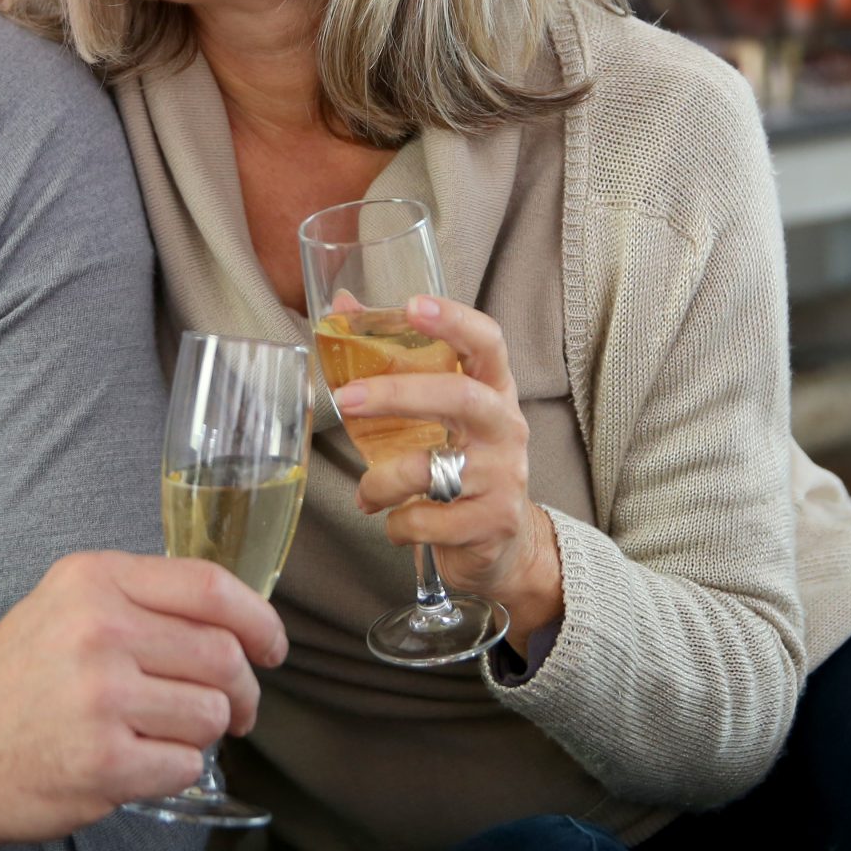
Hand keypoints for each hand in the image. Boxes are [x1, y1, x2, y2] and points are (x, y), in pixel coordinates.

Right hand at [0, 551, 285, 845]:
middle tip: (234, 711)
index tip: (273, 646)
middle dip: (242, 692)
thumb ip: (142, 602)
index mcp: (94, 580)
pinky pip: (185, 764)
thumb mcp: (65, 607)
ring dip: (204, 734)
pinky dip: (174, 770)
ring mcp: (101, 697)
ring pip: (211, 714)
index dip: (259, 620)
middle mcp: (99, 630)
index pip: (210, 587)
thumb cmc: (13, 682)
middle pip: (223, 657)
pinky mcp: (103, 762)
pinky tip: (138, 763)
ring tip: (162, 735)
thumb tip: (235, 624)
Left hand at [339, 295, 564, 652]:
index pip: (486, 342)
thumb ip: (393, 364)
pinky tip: (398, 522)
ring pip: (430, 470)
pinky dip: (398, 523)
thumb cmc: (459, 465)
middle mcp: (506, 428)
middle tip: (346, 398)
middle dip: (398, 394)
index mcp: (493, 390)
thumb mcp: (436, 415)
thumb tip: (344, 307)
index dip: (453, 320)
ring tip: (367, 493)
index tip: (412, 305)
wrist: (503, 545)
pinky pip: (427, 520)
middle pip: (461, 397)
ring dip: (382, 481)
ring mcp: (504, 477)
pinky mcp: (493, 523)